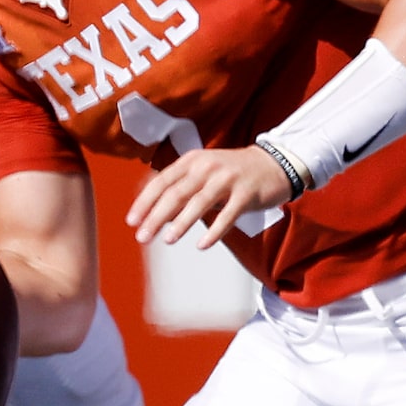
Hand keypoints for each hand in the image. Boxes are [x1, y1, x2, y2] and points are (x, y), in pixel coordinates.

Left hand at [127, 146, 292, 247]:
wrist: (273, 164)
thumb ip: (182, 190)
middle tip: (142, 236)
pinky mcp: (247, 194)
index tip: (132, 221)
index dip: (144, 202)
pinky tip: (202, 245)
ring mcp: (228, 179)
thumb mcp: (204, 173)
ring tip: (168, 240)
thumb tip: (158, 216)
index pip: (162, 182)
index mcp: (192, 161)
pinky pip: (228, 215)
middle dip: (156, 216)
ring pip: (199, 203)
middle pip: (176, 193)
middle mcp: (207, 167)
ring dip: (181, 223)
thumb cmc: (233, 173)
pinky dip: (214, 231)